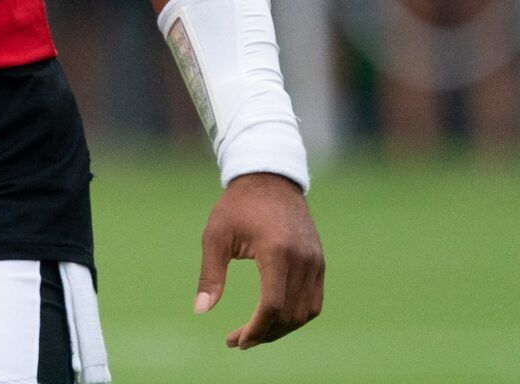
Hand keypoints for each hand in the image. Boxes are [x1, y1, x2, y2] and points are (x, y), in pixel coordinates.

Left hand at [196, 172, 324, 348]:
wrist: (269, 178)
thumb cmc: (237, 205)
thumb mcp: (216, 235)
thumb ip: (210, 274)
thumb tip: (200, 311)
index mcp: (276, 251)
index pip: (271, 305)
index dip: (254, 329)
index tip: (234, 340)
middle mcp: (302, 259)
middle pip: (289, 314)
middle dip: (264, 334)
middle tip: (238, 341)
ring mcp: (315, 261)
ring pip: (304, 312)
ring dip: (280, 329)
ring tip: (254, 334)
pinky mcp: (319, 262)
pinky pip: (313, 301)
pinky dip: (295, 316)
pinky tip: (273, 319)